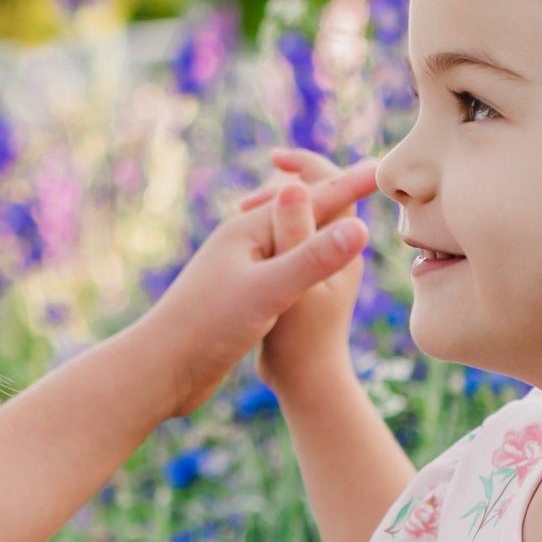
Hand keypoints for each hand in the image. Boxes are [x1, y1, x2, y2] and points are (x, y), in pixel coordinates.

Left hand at [133, 162, 370, 418]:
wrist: (160, 371)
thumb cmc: (207, 328)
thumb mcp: (268, 292)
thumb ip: (312, 259)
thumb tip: (360, 227)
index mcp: (249, 231)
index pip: (311, 200)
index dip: (349, 186)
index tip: (380, 169)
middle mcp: (242, 243)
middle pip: (296, 210)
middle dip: (331, 194)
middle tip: (366, 176)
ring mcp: (236, 270)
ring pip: (286, 238)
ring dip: (315, 225)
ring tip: (338, 214)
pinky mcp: (234, 297)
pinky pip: (276, 266)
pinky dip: (298, 257)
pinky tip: (298, 268)